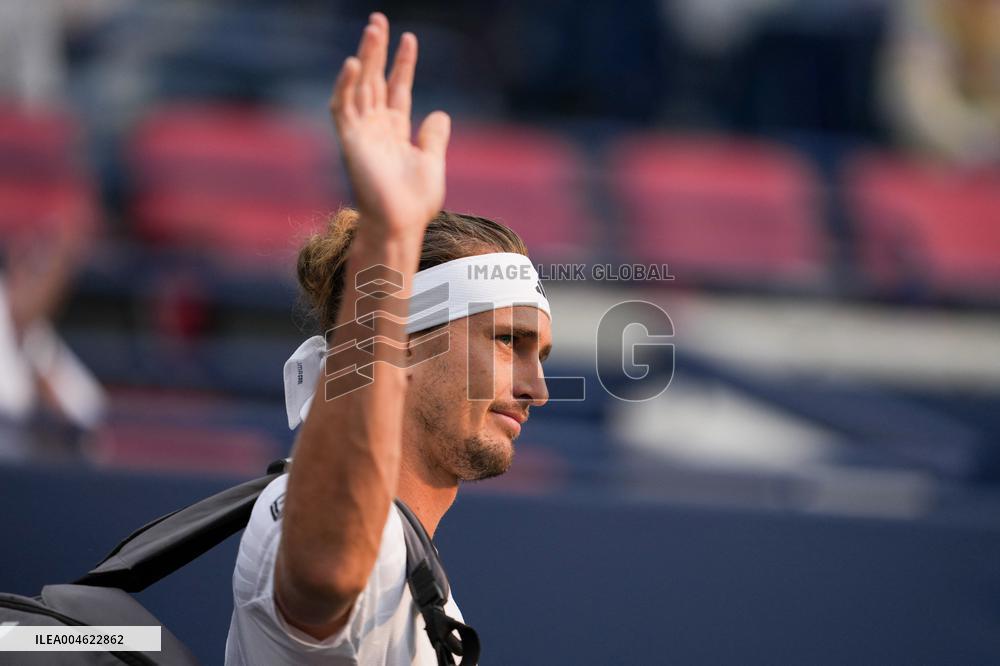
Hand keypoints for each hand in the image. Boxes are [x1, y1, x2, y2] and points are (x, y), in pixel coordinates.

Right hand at [329, 13, 449, 234]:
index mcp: (395, 131)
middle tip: (379, 20)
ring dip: (365, 58)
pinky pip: (343, 108)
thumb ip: (434, 137)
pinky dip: (345, 86)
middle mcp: (376, 128)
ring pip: (360, 86)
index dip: (402, 64)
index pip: (397, 88)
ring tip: (373, 29)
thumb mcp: (432, 163)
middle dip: (377, 50)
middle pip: (375, 80)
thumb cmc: (415, 202)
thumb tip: (440, 113)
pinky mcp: (350, 142)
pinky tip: (353, 64)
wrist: (401, 224)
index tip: (409, 39)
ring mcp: (361, 133)